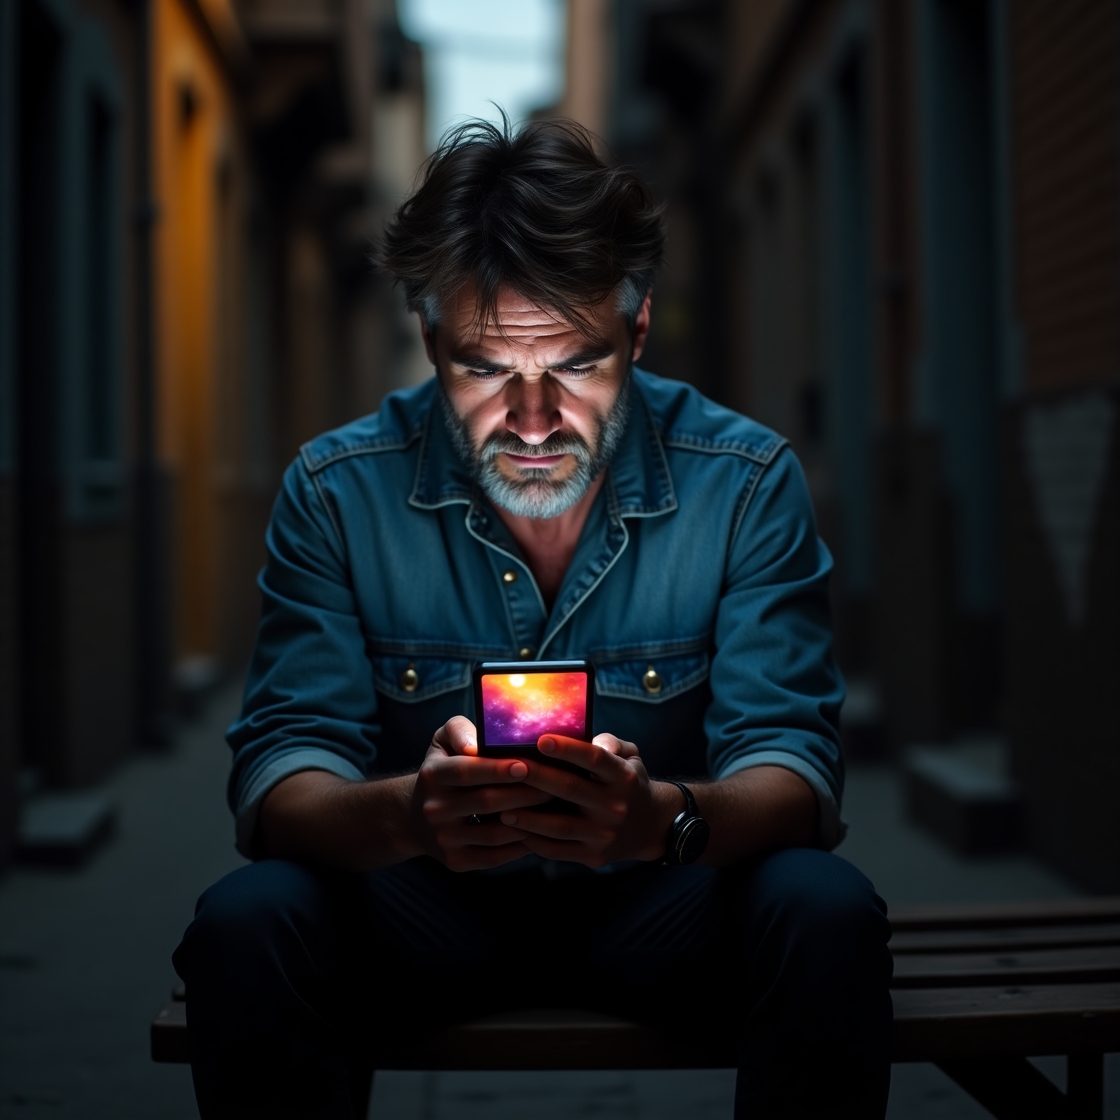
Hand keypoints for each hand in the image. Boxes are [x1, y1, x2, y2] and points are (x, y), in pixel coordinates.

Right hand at [409, 716, 554, 871]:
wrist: (415, 816)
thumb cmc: (443, 768)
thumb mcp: (442, 741)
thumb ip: (459, 731)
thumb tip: (476, 745)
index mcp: (433, 774)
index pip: (467, 771)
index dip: (497, 769)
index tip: (527, 764)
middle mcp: (434, 809)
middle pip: (486, 802)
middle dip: (525, 793)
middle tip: (555, 785)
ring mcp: (444, 839)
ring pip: (495, 833)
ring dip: (529, 820)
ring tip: (553, 807)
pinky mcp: (455, 861)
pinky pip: (495, 856)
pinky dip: (520, 845)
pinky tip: (539, 830)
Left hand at [499, 734, 679, 866]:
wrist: (650, 826)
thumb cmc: (629, 783)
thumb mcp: (630, 756)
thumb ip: (610, 742)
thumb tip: (590, 738)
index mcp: (623, 776)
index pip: (594, 758)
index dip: (568, 749)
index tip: (542, 739)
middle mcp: (615, 806)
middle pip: (570, 789)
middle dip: (537, 777)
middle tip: (510, 767)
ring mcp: (604, 834)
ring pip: (559, 826)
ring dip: (528, 817)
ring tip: (502, 808)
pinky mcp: (594, 855)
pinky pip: (558, 850)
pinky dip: (534, 841)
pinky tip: (516, 830)